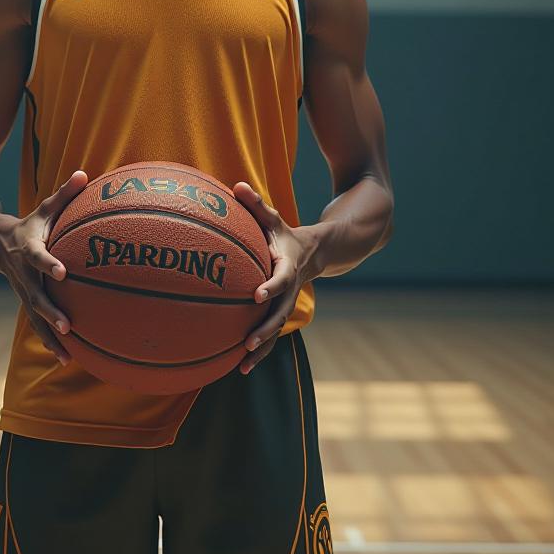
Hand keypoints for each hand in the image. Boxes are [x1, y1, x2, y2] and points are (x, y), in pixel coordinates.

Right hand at [0, 170, 88, 365]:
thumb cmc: (27, 222)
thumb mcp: (43, 208)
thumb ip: (64, 194)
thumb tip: (86, 174)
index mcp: (26, 248)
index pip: (37, 255)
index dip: (48, 263)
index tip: (63, 273)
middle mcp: (21, 272)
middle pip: (34, 295)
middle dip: (49, 312)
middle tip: (68, 326)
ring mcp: (20, 289)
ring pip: (33, 316)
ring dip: (48, 335)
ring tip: (66, 354)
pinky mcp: (23, 299)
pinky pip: (35, 322)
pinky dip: (48, 339)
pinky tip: (65, 357)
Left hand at [232, 181, 318, 374]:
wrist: (317, 253)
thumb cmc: (285, 234)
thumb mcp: (274, 219)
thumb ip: (256, 205)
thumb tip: (236, 185)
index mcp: (287, 266)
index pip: (280, 278)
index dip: (270, 286)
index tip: (256, 295)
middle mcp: (289, 289)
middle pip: (279, 313)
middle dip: (265, 330)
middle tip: (247, 343)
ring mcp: (287, 304)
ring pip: (276, 330)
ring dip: (261, 349)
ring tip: (242, 366)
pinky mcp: (281, 313)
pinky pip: (270, 333)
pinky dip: (258, 351)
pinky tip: (240, 368)